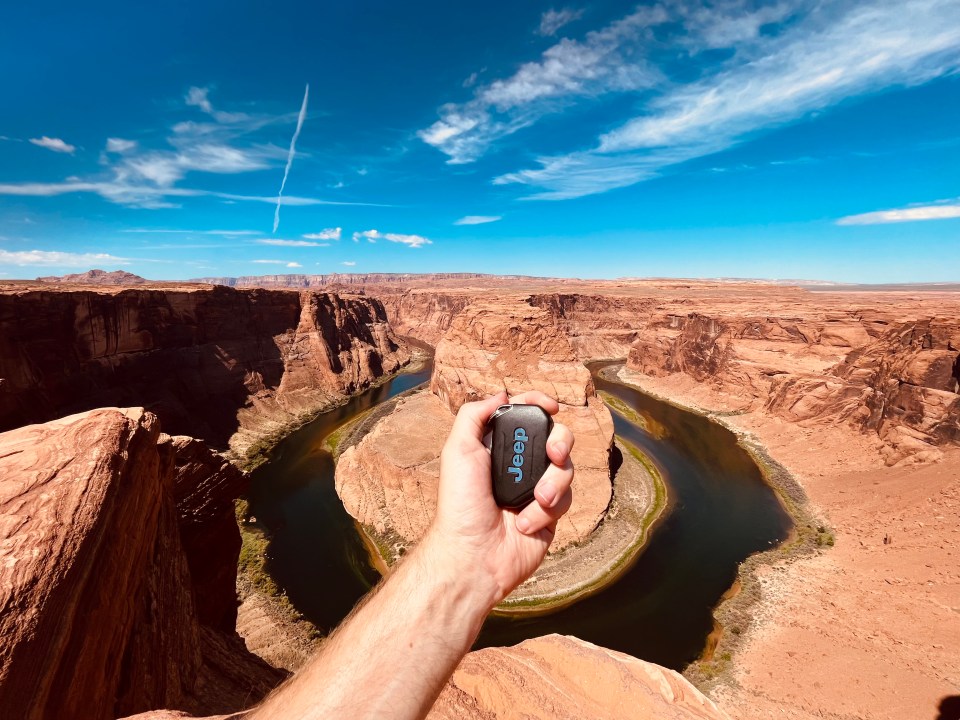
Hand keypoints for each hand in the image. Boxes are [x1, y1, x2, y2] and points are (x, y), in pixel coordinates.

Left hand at [426, 391, 574, 608]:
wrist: (474, 554)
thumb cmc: (460, 504)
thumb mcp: (457, 451)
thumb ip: (474, 415)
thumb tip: (501, 394)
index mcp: (497, 446)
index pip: (526, 414)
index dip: (540, 404)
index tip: (550, 406)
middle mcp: (519, 465)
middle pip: (556, 436)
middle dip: (560, 442)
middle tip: (553, 454)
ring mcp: (536, 488)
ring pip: (566, 467)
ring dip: (553, 482)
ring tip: (537, 499)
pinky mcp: (549, 514)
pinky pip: (565, 499)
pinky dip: (545, 510)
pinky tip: (524, 523)